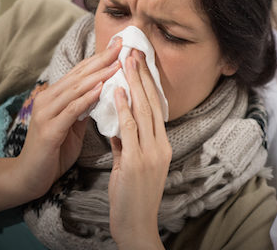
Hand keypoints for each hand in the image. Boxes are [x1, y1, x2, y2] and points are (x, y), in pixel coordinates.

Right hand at [0, 38, 121, 213]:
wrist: (30, 176)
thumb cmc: (52, 152)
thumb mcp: (71, 127)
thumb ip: (82, 109)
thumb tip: (101, 93)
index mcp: (53, 97)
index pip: (79, 73)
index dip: (99, 59)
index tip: (118, 46)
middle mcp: (47, 99)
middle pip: (78, 75)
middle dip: (102, 60)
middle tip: (121, 46)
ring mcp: (46, 113)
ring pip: (75, 89)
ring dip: (98, 75)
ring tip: (117, 64)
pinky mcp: (49, 129)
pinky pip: (71, 110)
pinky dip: (86, 98)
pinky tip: (100, 88)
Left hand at [108, 50, 171, 249]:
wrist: (136, 226)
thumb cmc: (131, 197)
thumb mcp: (128, 165)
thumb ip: (124, 145)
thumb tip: (116, 128)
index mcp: (160, 145)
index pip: (154, 108)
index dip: (146, 83)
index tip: (138, 62)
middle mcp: (159, 146)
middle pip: (151, 103)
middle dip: (141, 75)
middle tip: (133, 51)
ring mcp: (150, 153)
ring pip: (143, 110)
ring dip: (133, 83)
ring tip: (126, 60)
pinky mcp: (136, 162)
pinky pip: (129, 129)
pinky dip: (123, 108)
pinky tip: (116, 91)